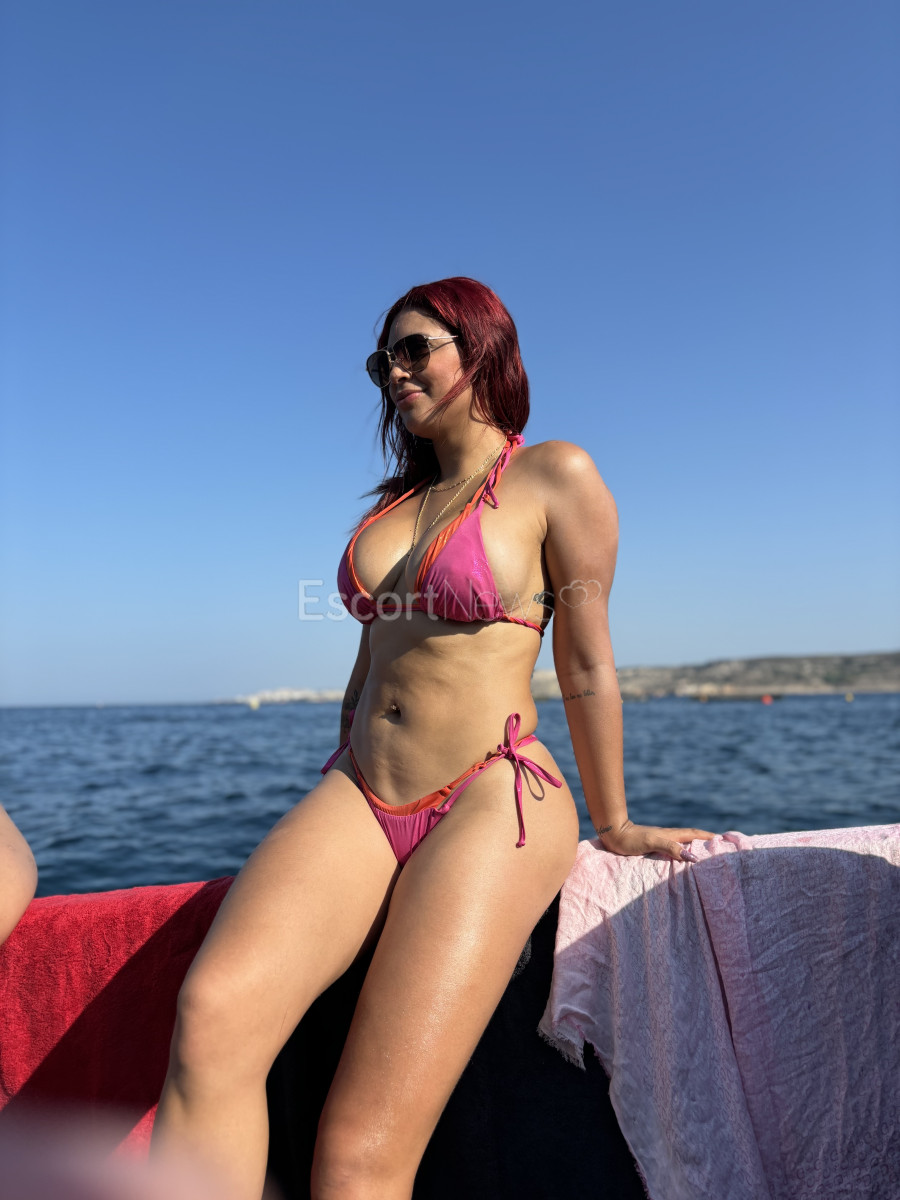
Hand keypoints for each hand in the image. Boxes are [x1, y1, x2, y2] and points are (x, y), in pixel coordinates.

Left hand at [597, 819, 714, 861]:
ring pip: (684, 842)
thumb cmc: (631, 839)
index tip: (724, 840)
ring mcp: (662, 841)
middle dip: (707, 841)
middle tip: (721, 847)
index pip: (695, 834)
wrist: (614, 834)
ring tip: (707, 854)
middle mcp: (669, 836)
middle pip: (692, 837)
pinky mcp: (655, 846)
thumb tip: (691, 856)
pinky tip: (684, 857)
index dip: (709, 837)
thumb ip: (670, 847)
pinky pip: (675, 849)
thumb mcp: (651, 842)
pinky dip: (684, 852)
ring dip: (696, 846)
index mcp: (671, 835)